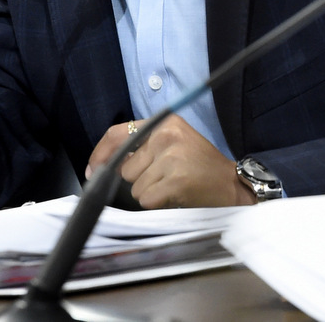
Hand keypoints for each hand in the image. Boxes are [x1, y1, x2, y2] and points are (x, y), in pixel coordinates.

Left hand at [87, 114, 257, 208]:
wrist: (231, 184)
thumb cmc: (200, 166)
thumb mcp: (174, 143)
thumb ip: (142, 147)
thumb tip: (101, 166)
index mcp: (166, 123)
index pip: (118, 133)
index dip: (100, 153)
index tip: (93, 170)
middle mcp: (167, 135)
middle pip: (126, 168)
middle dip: (140, 179)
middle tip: (166, 177)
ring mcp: (171, 157)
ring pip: (135, 186)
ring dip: (150, 192)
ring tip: (173, 185)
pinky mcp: (175, 179)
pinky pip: (146, 199)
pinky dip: (158, 202)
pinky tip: (176, 194)